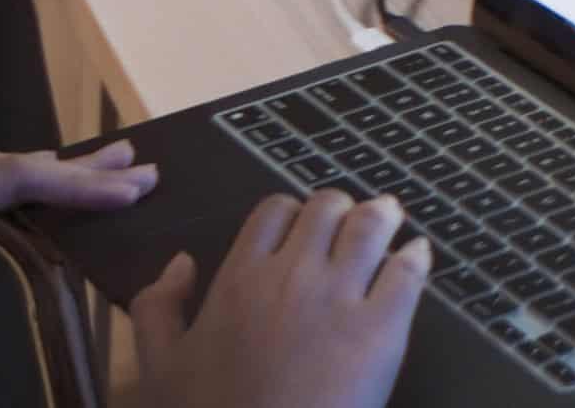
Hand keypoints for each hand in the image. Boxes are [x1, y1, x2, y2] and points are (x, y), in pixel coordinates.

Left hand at [0, 141, 157, 363]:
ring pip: (10, 160)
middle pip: (28, 164)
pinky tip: (39, 167)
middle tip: (145, 169)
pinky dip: (27, 168)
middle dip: (90, 170)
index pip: (23, 179)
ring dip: (63, 164)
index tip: (131, 194)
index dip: (79, 187)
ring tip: (112, 157)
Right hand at [130, 191, 429, 407]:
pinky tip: (416, 255)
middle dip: (340, 210)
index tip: (303, 228)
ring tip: (389, 218)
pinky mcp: (383, 327)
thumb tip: (181, 262)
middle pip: (327, 208)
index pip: (275, 211)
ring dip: (381, 217)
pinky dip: (415, 256)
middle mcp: (292, 274)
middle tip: (349, 225)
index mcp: (239, 277)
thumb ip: (158, 307)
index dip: (293, 213)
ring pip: (371, 225)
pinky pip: (408, 270)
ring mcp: (341, 297)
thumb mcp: (160, 366)